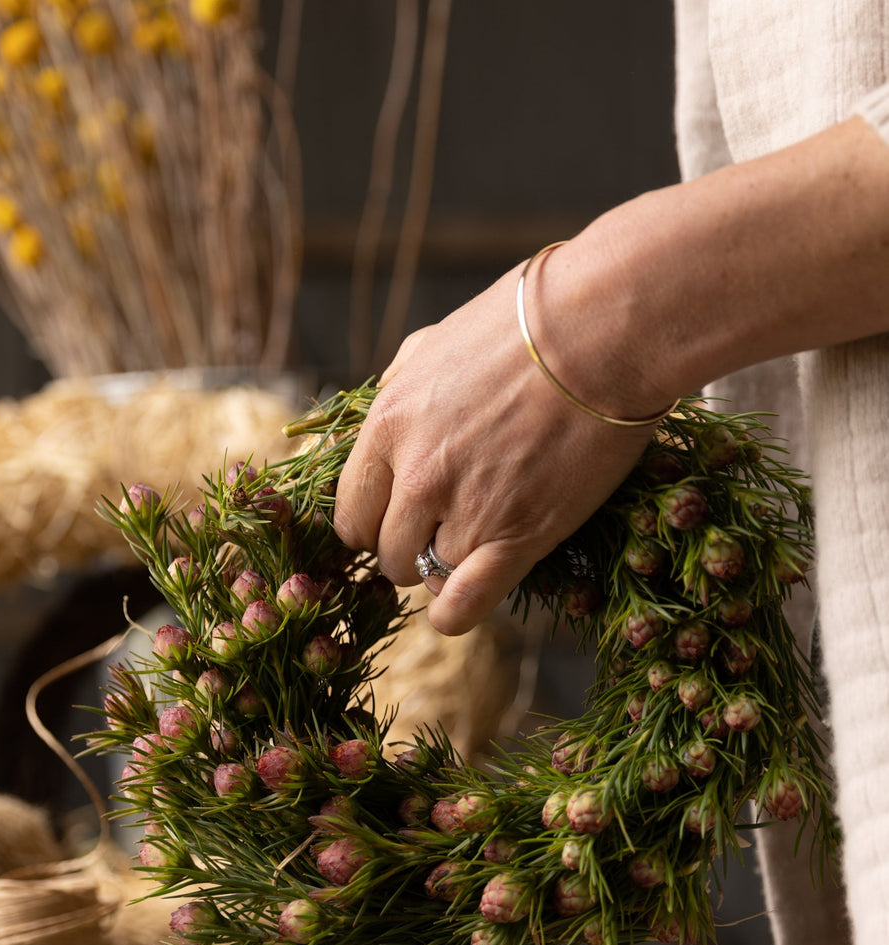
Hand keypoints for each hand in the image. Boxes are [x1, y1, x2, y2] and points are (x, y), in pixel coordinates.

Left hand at [334, 252, 658, 635]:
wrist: (602, 331)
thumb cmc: (525, 324)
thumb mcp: (432, 344)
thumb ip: (398, 387)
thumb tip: (381, 411)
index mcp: (387, 424)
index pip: (349, 507)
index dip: (371, 520)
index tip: (393, 518)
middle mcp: (414, 474)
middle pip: (384, 548)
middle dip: (405, 544)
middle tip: (440, 529)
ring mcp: (463, 510)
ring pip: (421, 575)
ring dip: (440, 567)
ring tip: (473, 542)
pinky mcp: (516, 537)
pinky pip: (461, 604)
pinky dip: (453, 614)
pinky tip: (456, 608)